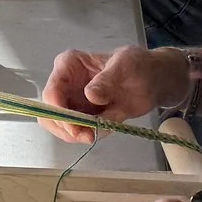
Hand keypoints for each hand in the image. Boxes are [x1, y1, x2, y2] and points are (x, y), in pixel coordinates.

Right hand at [38, 45, 187, 141]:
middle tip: (88, 136)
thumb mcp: (125, 65)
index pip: (52, 91)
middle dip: (66, 128)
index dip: (57, 110)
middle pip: (50, 113)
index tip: (75, 126)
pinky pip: (77, 132)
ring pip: (60, 126)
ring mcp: (71, 103)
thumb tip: (90, 95)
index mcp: (69, 65)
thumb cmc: (137, 66)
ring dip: (77, 135)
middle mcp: (65, 85)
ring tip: (99, 133)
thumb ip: (107, 79)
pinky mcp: (81, 117)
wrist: (151, 81)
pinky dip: (89, 135)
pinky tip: (107, 126)